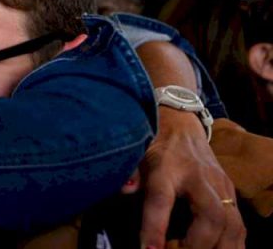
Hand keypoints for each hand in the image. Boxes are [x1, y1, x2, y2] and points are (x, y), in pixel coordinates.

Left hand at [139, 108, 244, 248]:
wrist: (181, 126)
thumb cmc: (154, 146)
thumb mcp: (136, 154)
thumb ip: (130, 173)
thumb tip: (124, 189)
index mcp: (167, 167)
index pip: (161, 199)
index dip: (155, 227)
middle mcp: (199, 177)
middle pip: (210, 215)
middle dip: (199, 244)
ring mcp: (220, 186)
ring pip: (232, 223)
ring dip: (221, 248)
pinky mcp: (231, 193)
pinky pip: (239, 224)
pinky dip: (234, 243)